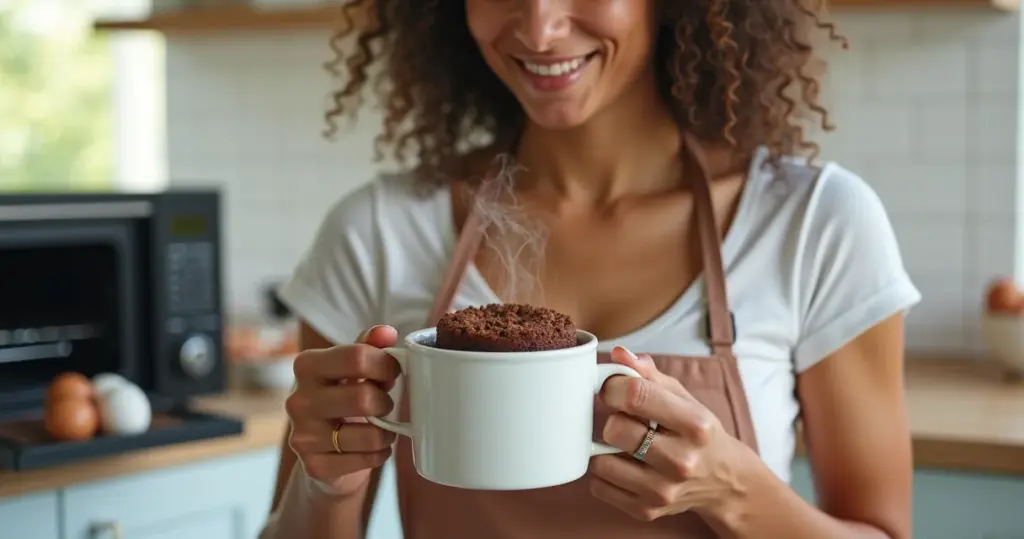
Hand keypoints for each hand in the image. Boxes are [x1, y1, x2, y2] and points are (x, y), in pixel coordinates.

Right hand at [285, 325, 401, 497]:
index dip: (386, 364)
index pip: (357, 356)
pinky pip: (366, 460)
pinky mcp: (314, 466)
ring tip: (382, 429)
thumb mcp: (354, 368)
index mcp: (307, 366)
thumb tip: (386, 333)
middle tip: (384, 404)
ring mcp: (303, 436)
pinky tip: (374, 449)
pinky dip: (379, 455)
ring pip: (369, 435)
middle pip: (363, 397)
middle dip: (385, 402)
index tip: (392, 372)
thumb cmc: (344, 398)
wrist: (324, 449)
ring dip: (386, 433)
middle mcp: (298, 400)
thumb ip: (369, 346)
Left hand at [590, 346, 753, 521]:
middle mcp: (682, 460)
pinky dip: (604, 473)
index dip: (613, 386)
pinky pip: (599, 486)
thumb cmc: (698, 433)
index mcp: (695, 425)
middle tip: (625, 420)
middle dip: (614, 419)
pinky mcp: (647, 510)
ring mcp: (663, 490)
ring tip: (624, 445)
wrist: (723, 481)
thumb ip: (649, 375)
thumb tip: (618, 355)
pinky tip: (623, 465)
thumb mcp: (683, 398)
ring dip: (605, 449)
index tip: (613, 388)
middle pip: (615, 429)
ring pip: (601, 461)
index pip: (635, 395)